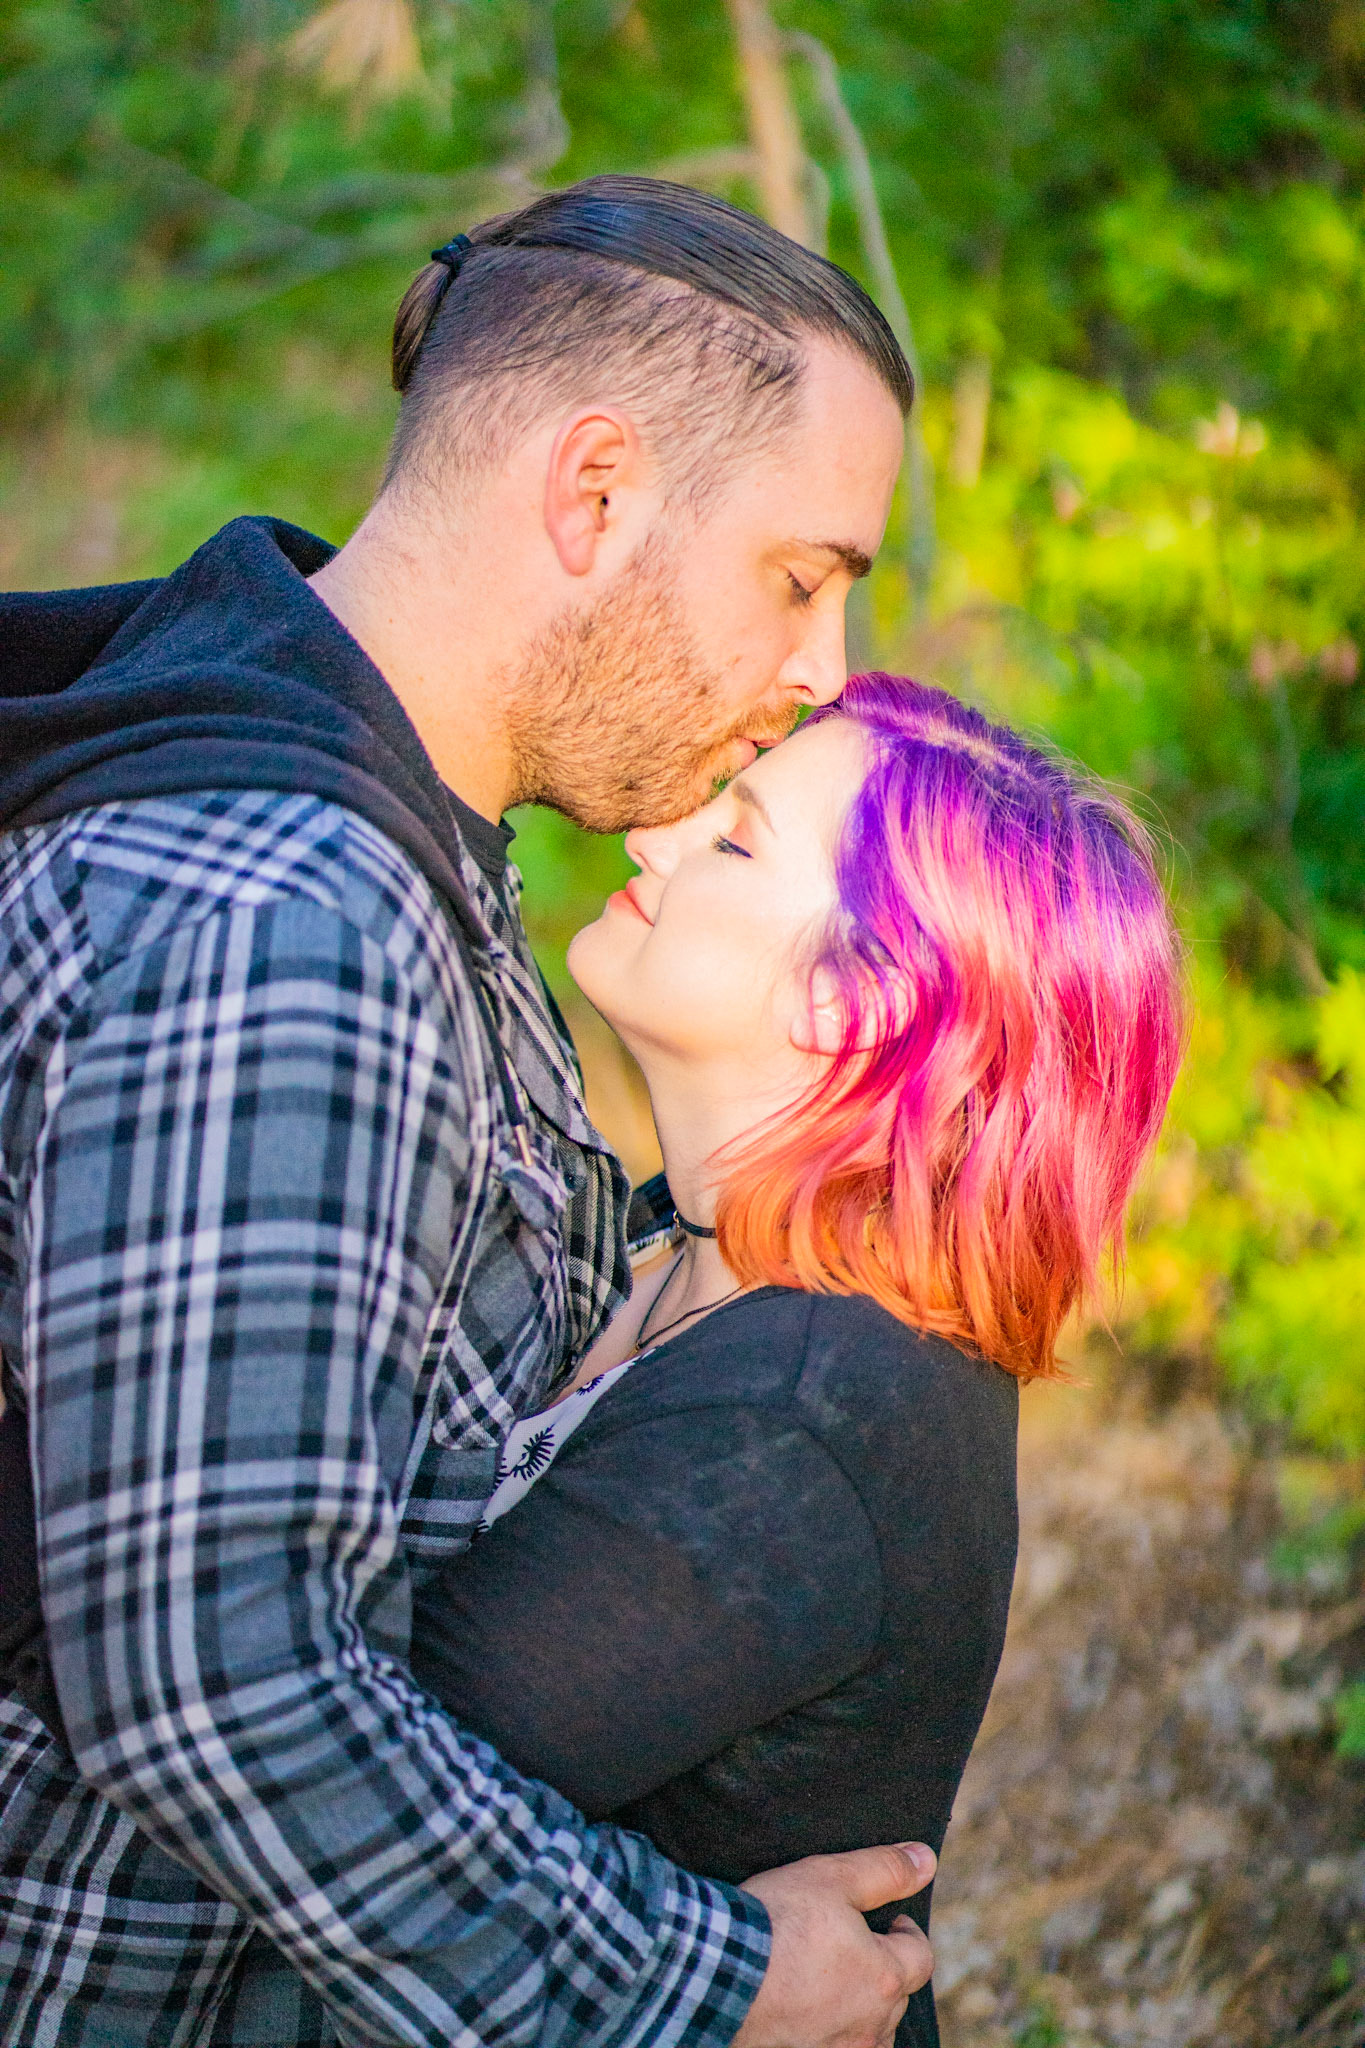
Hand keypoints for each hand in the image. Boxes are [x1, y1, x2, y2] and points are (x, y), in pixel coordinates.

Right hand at [731, 1842, 935, 2047]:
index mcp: (885, 1977)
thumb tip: (925, 1860)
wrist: (717, 1973)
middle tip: (853, 1945)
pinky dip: (831, 2029)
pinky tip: (806, 2007)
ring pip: (870, 2030)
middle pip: (896, 1996)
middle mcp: (871, 2024)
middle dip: (883, 1969)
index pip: (921, 1957)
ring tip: (831, 1980)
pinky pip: (836, 2045)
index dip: (907, 1933)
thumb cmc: (777, 1923)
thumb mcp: (832, 1878)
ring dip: (861, 2007)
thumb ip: (885, 1870)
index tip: (889, 1922)